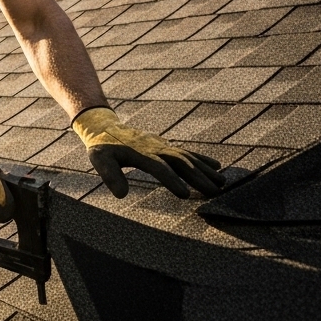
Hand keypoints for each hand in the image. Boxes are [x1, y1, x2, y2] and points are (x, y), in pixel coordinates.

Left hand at [73, 107, 225, 197]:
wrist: (105, 126)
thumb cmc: (101, 147)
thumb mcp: (98, 159)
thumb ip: (108, 174)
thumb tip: (121, 194)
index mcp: (140, 153)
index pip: (159, 168)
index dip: (171, 180)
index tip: (185, 194)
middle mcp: (155, 148)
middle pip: (180, 162)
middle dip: (197, 177)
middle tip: (214, 192)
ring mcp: (162, 145)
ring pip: (187, 157)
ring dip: (205, 169)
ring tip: (222, 182)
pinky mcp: (165, 146)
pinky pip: (186, 152)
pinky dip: (202, 159)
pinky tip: (216, 167)